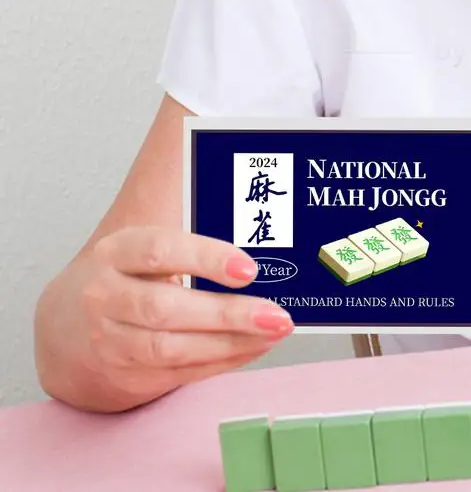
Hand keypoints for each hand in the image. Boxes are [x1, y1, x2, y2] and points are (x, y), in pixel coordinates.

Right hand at [74, 225, 292, 404]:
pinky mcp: (124, 376)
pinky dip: (225, 359)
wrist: (67, 330)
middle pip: (167, 308)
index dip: (206, 258)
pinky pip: (182, 372)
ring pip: (174, 348)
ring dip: (233, 342)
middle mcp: (105, 297)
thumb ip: (192, 236)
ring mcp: (110, 341)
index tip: (249, 266)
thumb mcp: (144, 246)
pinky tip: (256, 345)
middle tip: (277, 312)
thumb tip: (263, 221)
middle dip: (229, 313)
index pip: (159, 251)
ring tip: (276, 328)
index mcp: (116, 251)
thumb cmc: (128, 275)